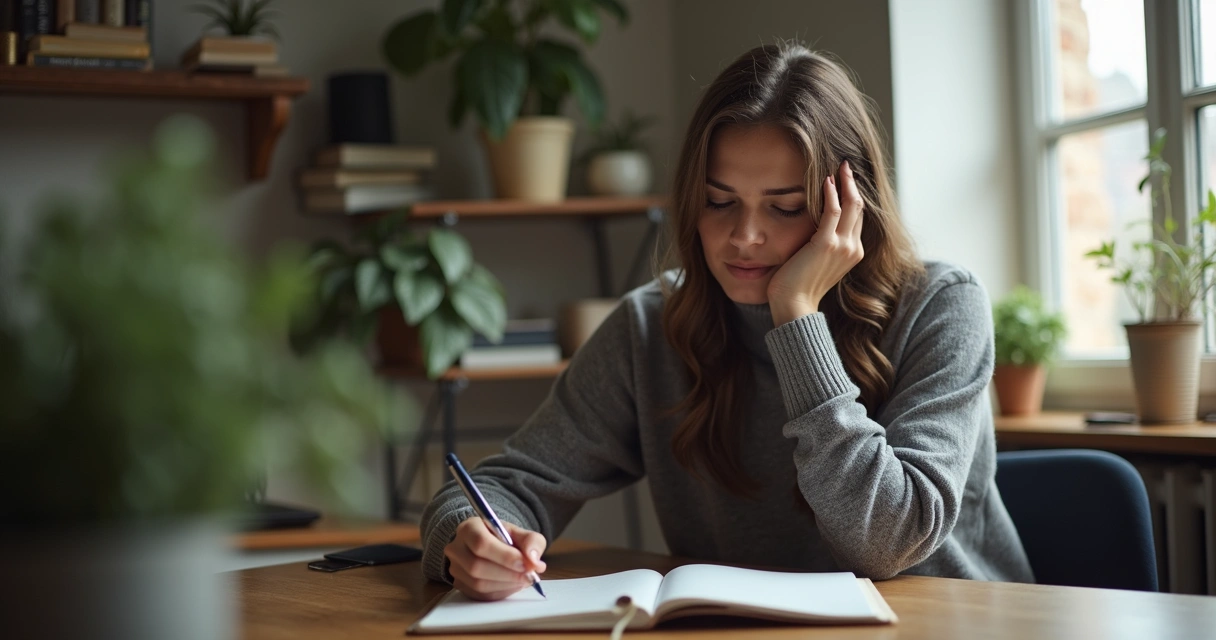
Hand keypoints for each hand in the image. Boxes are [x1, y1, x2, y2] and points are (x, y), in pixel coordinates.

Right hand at [444, 517, 547, 600]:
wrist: (489, 546)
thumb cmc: (503, 538)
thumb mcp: (520, 533)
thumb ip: (531, 542)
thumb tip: (534, 561)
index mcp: (468, 528)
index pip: (481, 543)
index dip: (504, 556)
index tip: (525, 564)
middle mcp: (456, 548)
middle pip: (477, 566)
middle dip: (507, 574)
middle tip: (529, 576)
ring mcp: (455, 568)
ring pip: (478, 583)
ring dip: (506, 585)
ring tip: (523, 580)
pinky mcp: (460, 585)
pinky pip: (480, 595)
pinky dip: (501, 592)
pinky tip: (513, 585)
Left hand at [767, 160, 864, 325]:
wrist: (794, 306)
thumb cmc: (799, 286)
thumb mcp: (817, 261)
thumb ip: (822, 245)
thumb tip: (815, 229)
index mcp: (853, 253)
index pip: (857, 217)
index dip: (853, 196)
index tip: (846, 178)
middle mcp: (853, 248)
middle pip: (859, 208)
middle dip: (853, 184)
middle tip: (845, 165)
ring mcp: (842, 246)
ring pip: (851, 205)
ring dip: (845, 183)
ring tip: (839, 166)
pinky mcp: (826, 244)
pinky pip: (833, 211)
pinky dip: (831, 193)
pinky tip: (826, 180)